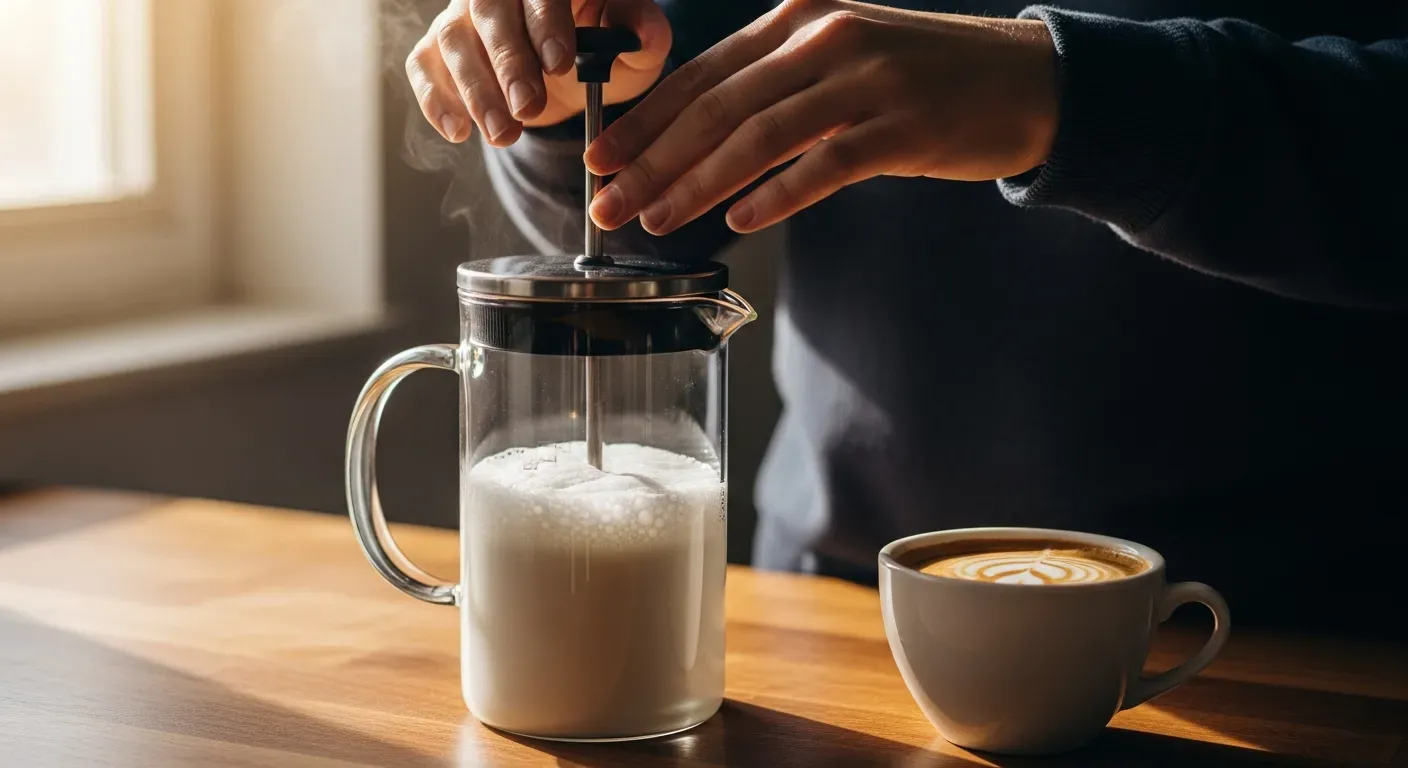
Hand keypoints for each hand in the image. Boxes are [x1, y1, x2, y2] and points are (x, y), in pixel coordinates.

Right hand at [406, 0, 670, 146]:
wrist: (572, 71)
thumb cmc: (606, 48)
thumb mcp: (636, 44)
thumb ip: (642, 34)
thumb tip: (641, 29)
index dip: (547, 21)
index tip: (561, 64)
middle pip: (490, 9)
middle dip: (508, 61)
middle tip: (528, 108)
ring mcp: (465, 15)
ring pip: (453, 39)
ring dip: (476, 90)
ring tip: (505, 134)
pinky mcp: (439, 49)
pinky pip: (423, 65)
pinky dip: (435, 98)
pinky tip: (457, 131)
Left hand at [584, 0, 1057, 234]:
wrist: (1024, 80)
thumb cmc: (920, 77)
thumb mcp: (839, 55)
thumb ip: (773, 81)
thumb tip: (694, 134)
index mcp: (798, 16)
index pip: (702, 74)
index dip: (644, 121)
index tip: (599, 159)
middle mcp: (825, 36)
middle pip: (718, 107)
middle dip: (652, 160)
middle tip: (608, 204)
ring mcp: (866, 79)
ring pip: (759, 136)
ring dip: (698, 184)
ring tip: (656, 221)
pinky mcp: (902, 126)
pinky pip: (825, 164)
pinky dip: (777, 195)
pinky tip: (739, 222)